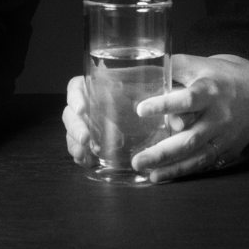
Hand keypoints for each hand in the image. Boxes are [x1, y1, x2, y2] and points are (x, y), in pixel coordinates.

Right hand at [62, 73, 194, 169]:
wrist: (153, 113)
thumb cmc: (154, 96)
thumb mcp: (158, 93)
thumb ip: (166, 102)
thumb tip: (178, 122)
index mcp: (97, 86)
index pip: (76, 87)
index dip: (75, 97)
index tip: (83, 109)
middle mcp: (89, 104)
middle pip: (70, 112)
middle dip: (75, 126)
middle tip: (87, 138)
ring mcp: (88, 124)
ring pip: (71, 131)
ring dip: (75, 142)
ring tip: (85, 153)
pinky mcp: (92, 142)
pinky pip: (78, 148)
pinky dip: (80, 155)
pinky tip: (86, 162)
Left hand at [130, 54, 248, 182]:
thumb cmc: (229, 76)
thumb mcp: (205, 63)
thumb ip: (177, 67)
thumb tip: (148, 70)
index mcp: (210, 91)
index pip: (186, 99)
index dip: (164, 104)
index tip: (140, 110)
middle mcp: (218, 117)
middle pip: (189, 139)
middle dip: (162, 152)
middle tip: (137, 160)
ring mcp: (224, 137)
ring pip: (196, 157)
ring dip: (170, 168)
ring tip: (147, 172)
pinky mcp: (228, 151)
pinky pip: (204, 164)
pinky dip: (184, 171)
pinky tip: (163, 176)